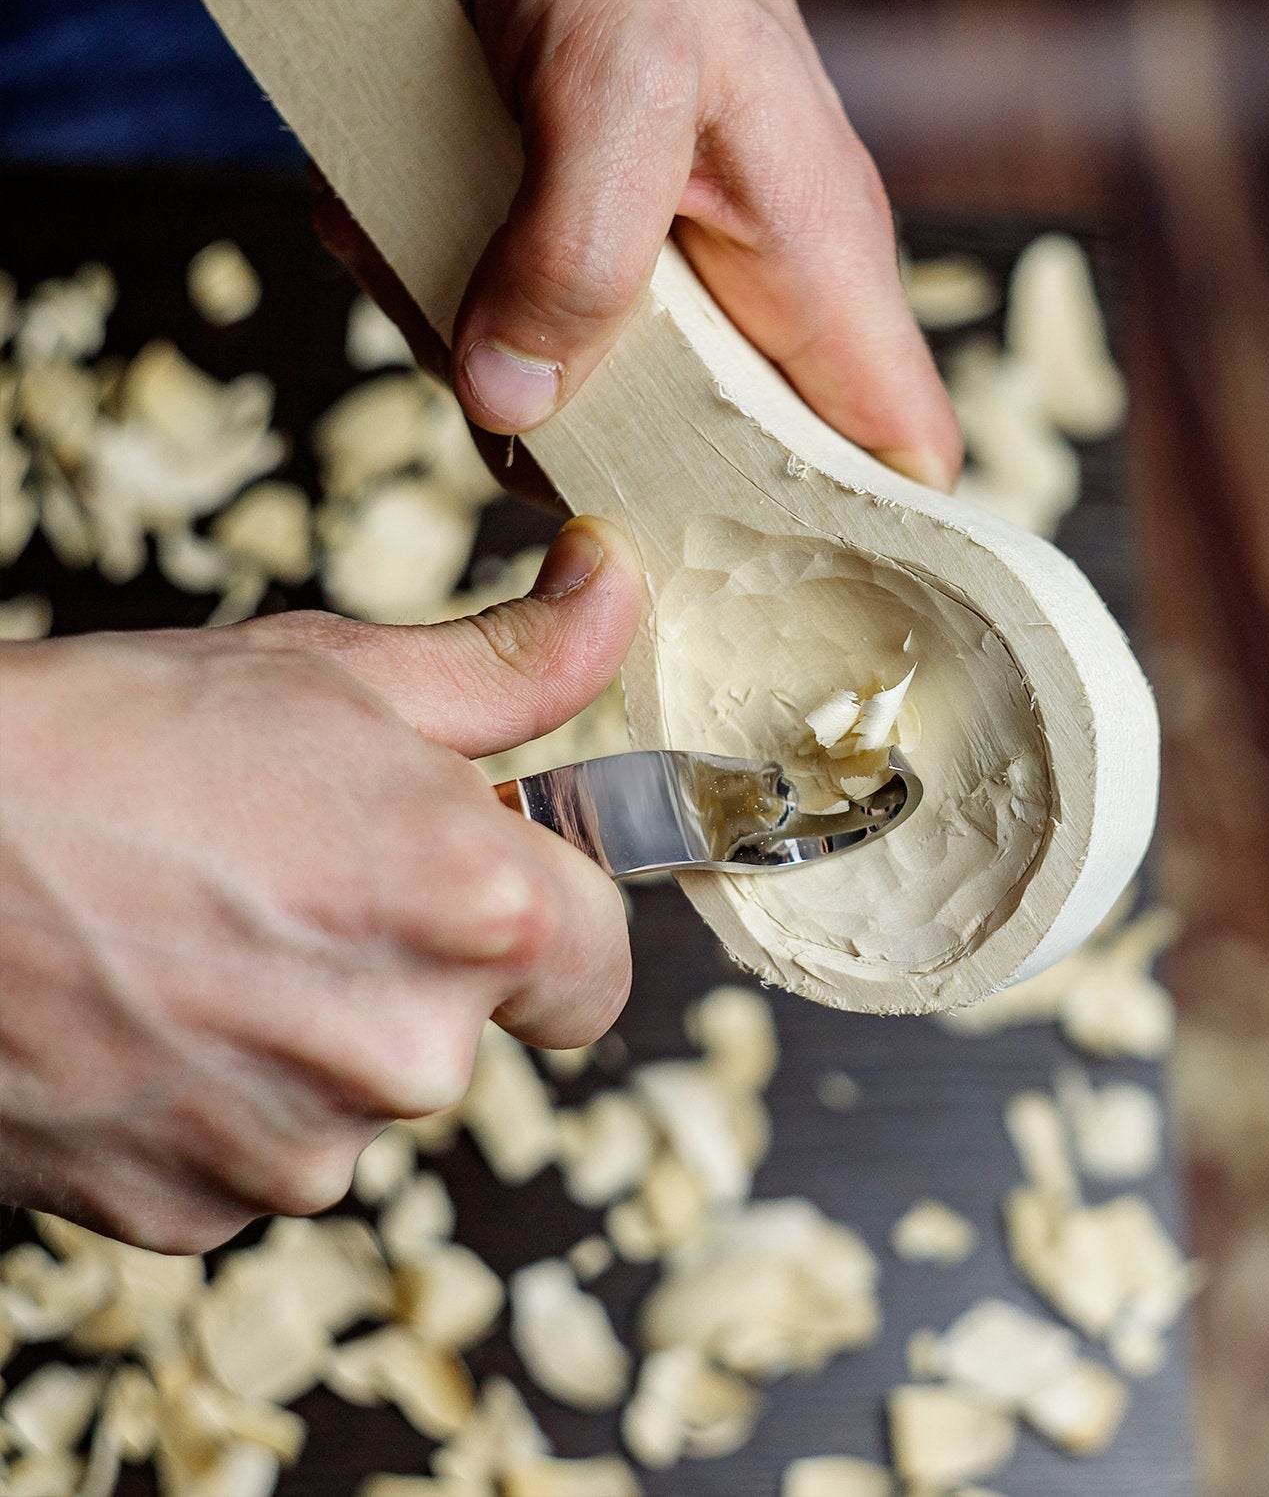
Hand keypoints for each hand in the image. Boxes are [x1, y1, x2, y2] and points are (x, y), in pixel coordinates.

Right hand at [0, 518, 639, 1252]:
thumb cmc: (116, 740)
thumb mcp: (339, 672)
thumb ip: (514, 662)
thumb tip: (613, 591)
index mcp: (478, 913)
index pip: (600, 965)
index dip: (551, 921)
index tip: (490, 885)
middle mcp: (412, 1054)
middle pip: (473, 1026)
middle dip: (416, 962)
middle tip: (298, 877)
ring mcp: (302, 1150)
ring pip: (362, 1091)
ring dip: (316, 1030)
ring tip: (204, 934)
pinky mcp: (198, 1216)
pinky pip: (262, 1153)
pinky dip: (227, 1096)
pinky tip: (151, 1011)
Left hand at [318, 0, 961, 492]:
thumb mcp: (605, 81)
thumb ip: (577, 250)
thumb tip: (513, 406)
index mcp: (819, 273)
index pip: (897, 459)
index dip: (862, 549)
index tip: (769, 615)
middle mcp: (761, 294)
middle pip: (720, 465)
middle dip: (605, 459)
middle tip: (505, 403)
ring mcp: (680, 278)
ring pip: (609, 405)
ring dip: (502, 367)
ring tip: (433, 262)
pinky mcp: (599, 253)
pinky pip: (542, 332)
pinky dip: (462, 298)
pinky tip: (413, 227)